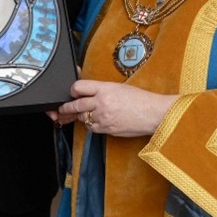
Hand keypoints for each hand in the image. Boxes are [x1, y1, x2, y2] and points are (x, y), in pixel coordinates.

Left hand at [55, 78, 176, 137]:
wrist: (153, 114)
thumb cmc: (140, 99)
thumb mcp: (119, 87)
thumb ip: (102, 89)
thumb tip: (88, 92)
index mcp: (104, 89)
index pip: (79, 87)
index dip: (73, 90)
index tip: (71, 93)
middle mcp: (101, 102)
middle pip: (76, 105)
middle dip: (67, 107)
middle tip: (62, 109)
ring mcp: (103, 117)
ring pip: (82, 117)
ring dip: (80, 116)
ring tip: (78, 115)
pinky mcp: (107, 129)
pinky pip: (91, 128)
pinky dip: (90, 125)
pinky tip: (94, 122)